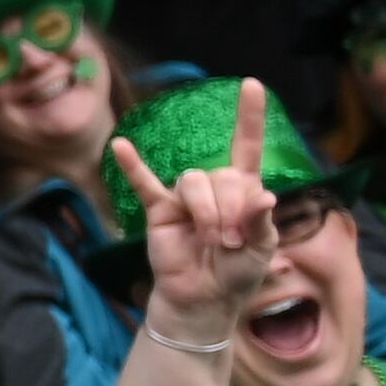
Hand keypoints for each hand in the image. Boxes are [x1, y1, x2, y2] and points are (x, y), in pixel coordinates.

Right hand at [106, 76, 282, 337]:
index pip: (247, 147)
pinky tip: (121, 146)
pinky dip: (133, 165)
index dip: (250, 117)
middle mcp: (214, 186)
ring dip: (207, 212)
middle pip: (223, 175)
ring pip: (195, 181)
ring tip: (209, 240)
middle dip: (231, 210)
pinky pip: (145, 183)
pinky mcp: (159, 209)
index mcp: (244, 190)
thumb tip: (264, 196)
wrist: (203, 301)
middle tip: (230, 243)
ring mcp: (184, 196)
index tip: (251, 85)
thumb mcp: (262, 250)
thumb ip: (262, 222)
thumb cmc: (236, 274)